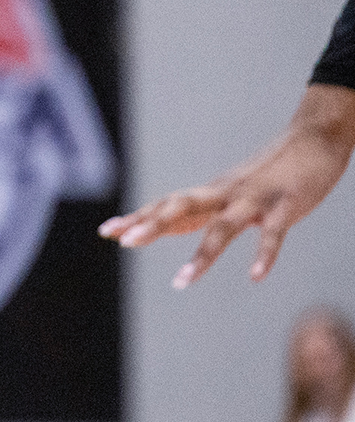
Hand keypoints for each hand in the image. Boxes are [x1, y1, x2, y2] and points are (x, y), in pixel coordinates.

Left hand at [101, 89, 354, 286]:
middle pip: (182, 207)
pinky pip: (274, 233)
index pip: (167, 205)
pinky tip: (255, 276)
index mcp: (212, 192)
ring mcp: (255, 199)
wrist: (315, 139)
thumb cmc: (271, 170)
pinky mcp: (287, 205)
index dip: (138, 217)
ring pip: (223, 227)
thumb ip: (201, 209)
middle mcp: (226, 193)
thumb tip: (165, 224)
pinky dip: (264, 255)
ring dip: (202, 254)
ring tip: (181, 281)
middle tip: (125, 242)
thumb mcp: (230, 190)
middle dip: (153, 224)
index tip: (106, 231)